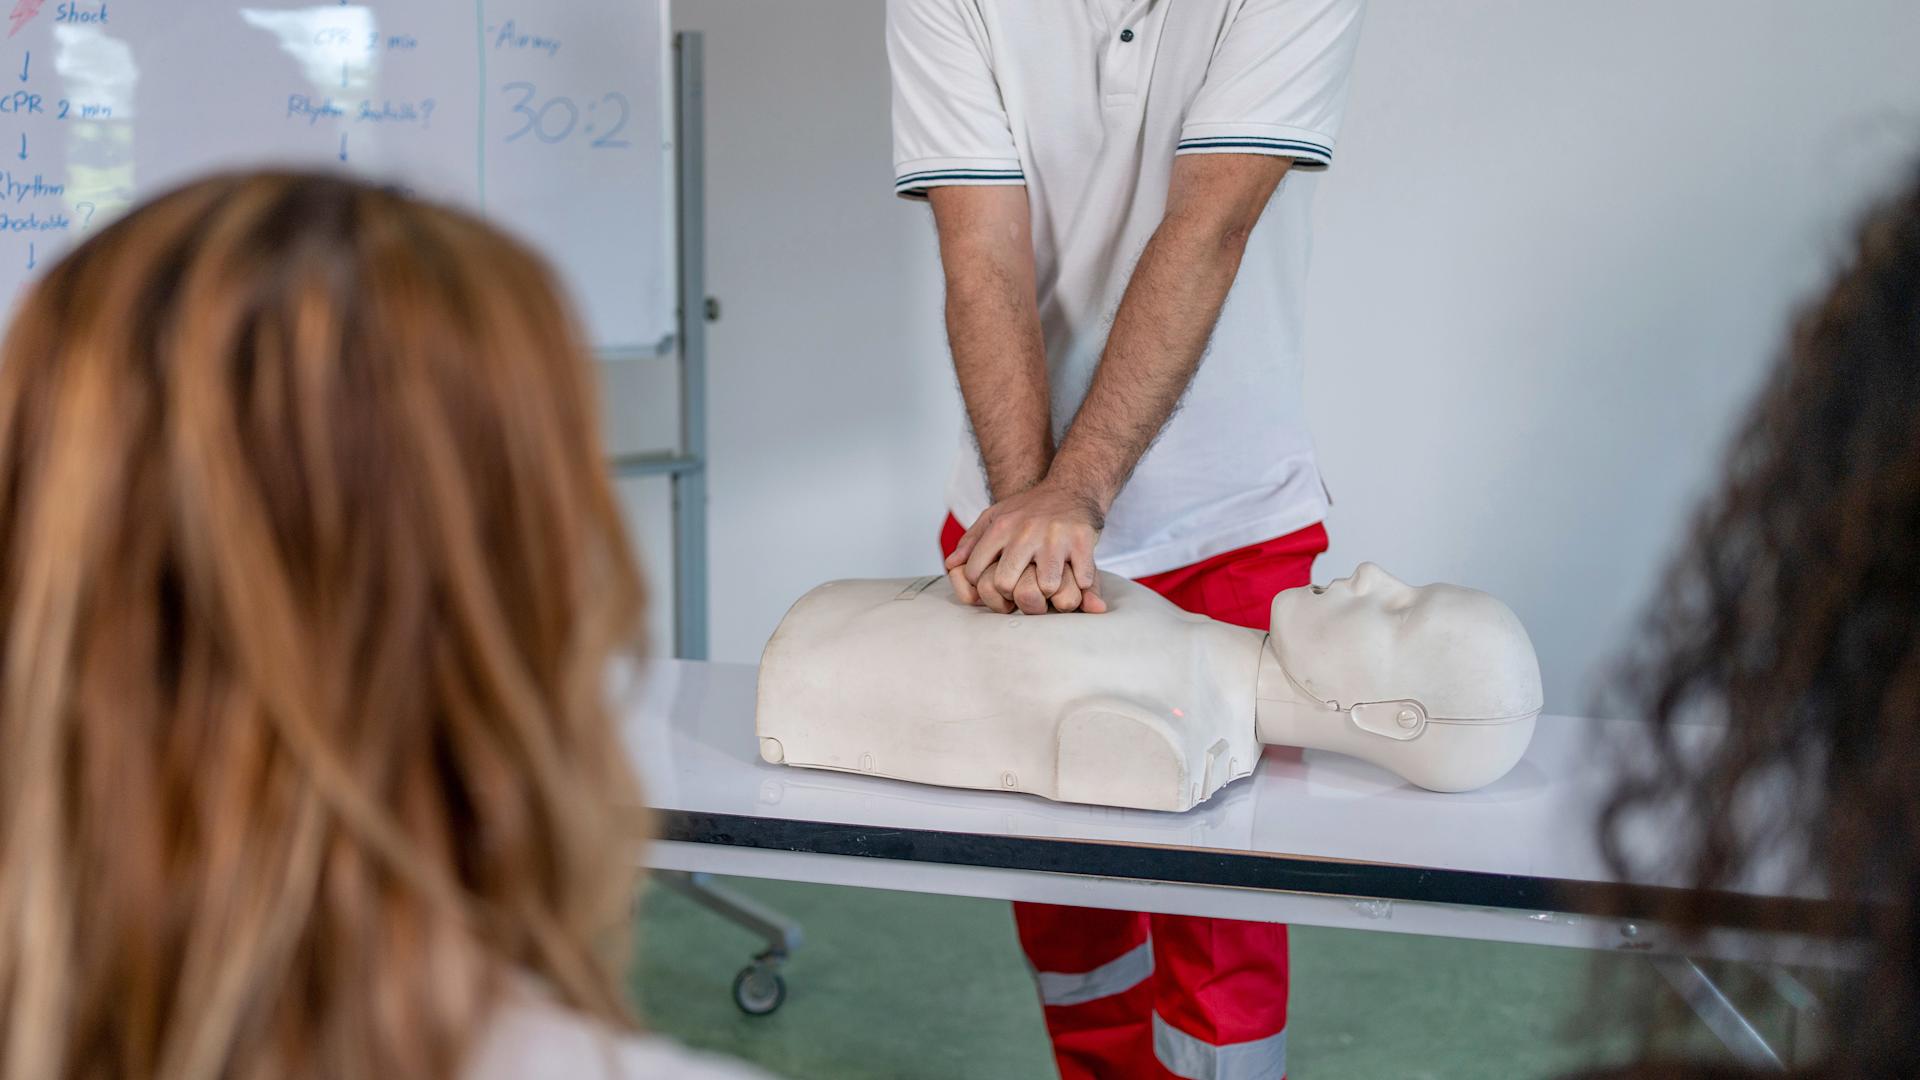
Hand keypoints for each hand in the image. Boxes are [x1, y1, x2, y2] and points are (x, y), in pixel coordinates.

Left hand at [945, 481, 1107, 613]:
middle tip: (1026, 592)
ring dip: (1051, 593)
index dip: (984, 588)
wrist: (1071, 487)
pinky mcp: (1082, 540)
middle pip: (1006, 584)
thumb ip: (970, 541)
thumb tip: (951, 564)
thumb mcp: (995, 516)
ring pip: (1046, 587)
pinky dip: (1080, 584)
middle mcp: (1025, 531)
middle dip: (1015, 595)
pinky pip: (1080, 579)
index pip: (975, 573)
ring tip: (1052, 587)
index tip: (999, 588)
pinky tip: (1076, 577)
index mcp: (1000, 527)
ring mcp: (1054, 536)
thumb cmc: (1030, 509)